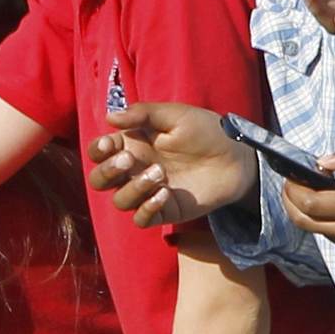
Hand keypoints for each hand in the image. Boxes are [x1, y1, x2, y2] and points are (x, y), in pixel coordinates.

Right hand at [87, 100, 258, 229]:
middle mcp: (134, 170)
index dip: (98, 150)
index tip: (111, 143)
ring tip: (159, 174)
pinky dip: (147, 209)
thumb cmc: (205, 131)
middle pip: (99, 180)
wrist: (236, 157)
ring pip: (119, 201)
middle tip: (130, 160)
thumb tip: (110, 117)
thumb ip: (143, 114)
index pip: (99, 152)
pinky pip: (141, 219)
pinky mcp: (164, 210)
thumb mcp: (175, 115)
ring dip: (133, 188)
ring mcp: (147, 192)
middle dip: (107, 171)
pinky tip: (165, 194)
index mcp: (132, 144)